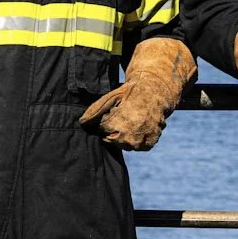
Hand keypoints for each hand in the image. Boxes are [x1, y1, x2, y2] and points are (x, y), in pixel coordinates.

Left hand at [80, 37, 195, 149]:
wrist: (155, 91)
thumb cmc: (130, 93)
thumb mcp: (111, 97)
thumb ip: (95, 111)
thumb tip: (82, 124)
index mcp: (119, 123)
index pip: (102, 131)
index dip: (104, 123)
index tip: (111, 114)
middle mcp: (130, 135)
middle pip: (112, 141)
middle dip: (113, 131)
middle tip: (120, 118)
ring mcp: (142, 140)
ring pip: (125, 146)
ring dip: (124, 137)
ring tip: (129, 122)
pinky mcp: (151, 142)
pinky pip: (139, 147)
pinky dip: (137, 139)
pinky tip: (138, 127)